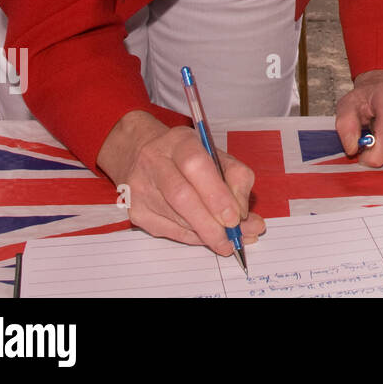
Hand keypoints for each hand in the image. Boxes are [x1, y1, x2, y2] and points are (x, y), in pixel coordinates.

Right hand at [97, 110, 264, 255]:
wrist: (140, 154)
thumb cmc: (187, 156)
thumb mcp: (216, 155)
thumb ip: (236, 180)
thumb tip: (246, 217)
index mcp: (179, 141)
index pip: (196, 165)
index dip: (217, 194)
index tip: (235, 217)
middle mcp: (154, 162)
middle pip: (182, 196)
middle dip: (211, 223)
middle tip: (233, 239)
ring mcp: (140, 189)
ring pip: (176, 219)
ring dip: (206, 235)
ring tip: (229, 242)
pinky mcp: (136, 212)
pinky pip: (169, 231)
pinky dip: (194, 238)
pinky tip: (208, 239)